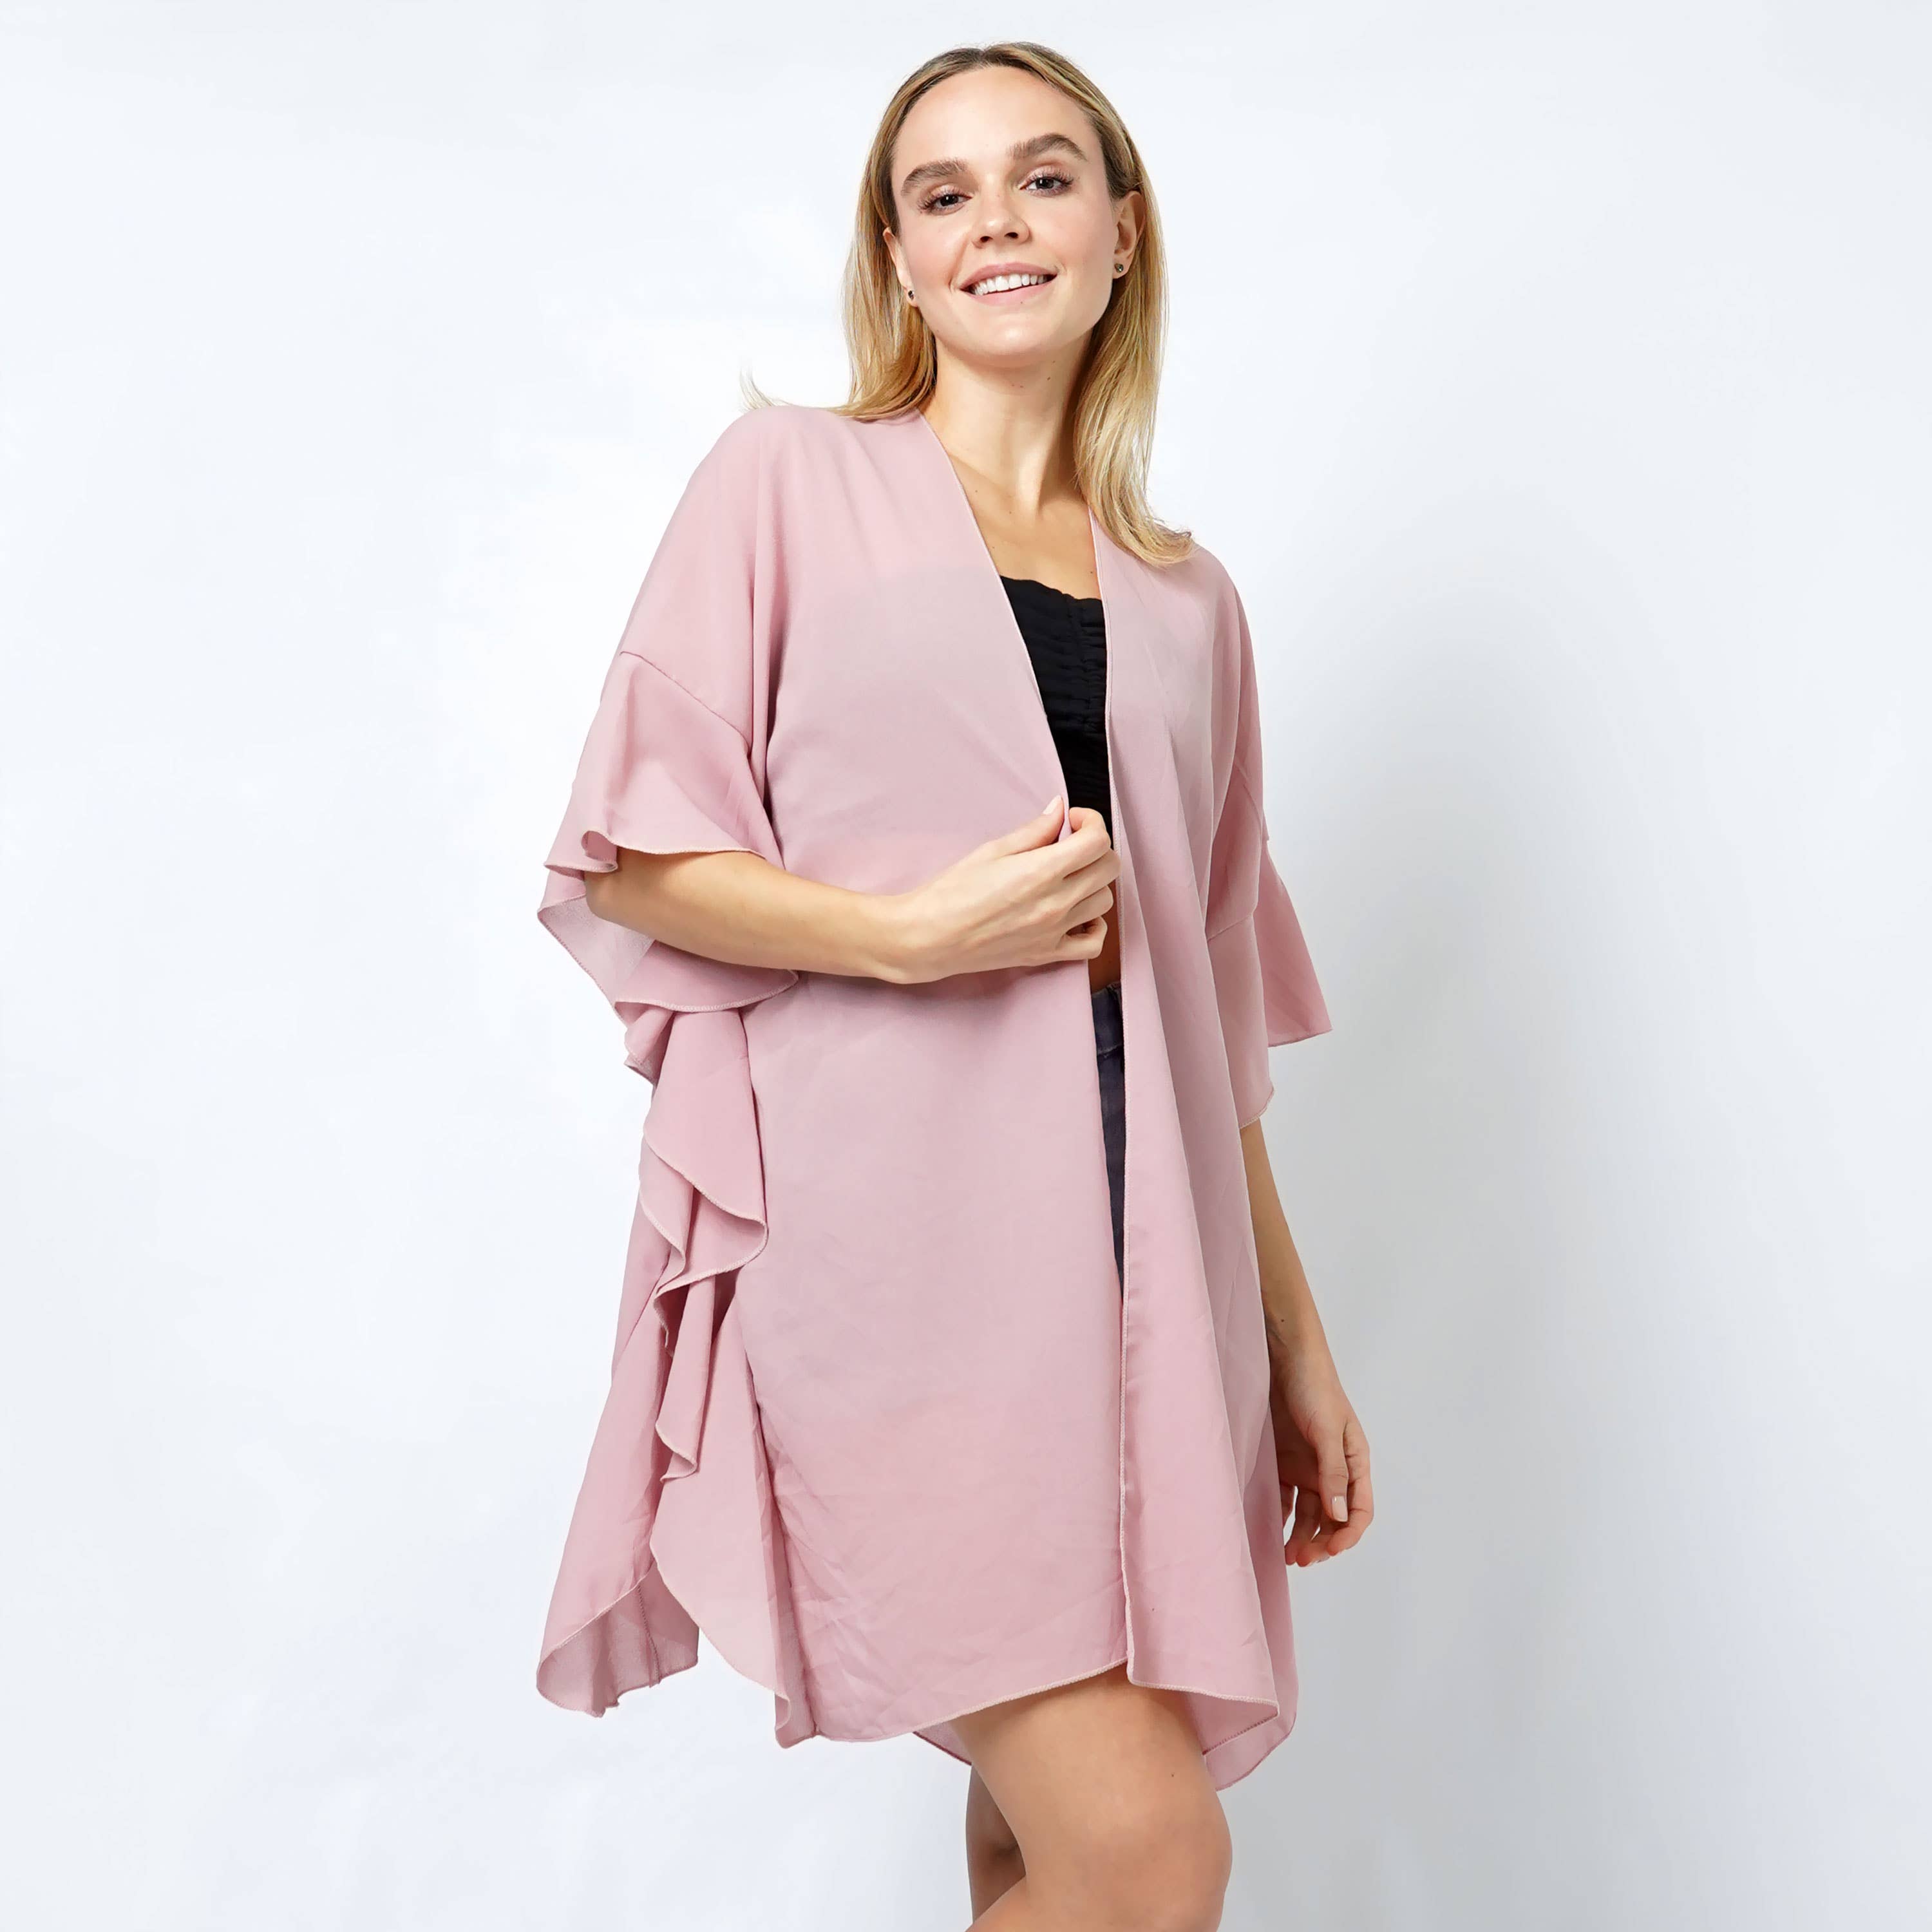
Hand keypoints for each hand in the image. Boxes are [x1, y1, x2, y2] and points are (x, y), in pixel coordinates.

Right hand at [889, 797, 1119, 983]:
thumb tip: (1059, 809)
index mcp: (1041, 871)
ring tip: (1067, 878)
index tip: (1074, 821)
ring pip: (1104, 901)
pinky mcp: (1047, 954)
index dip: (1091, 822)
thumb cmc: (952, 892)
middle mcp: (1055, 903)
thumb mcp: (992, 850)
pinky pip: (1093, 943)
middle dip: (1096, 848)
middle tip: (1072, 845)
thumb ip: (1034, 830)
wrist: (929, 937)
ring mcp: (1055, 932)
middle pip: (1108, 868)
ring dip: (1093, 883)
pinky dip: (1094, 926)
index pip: (1097, 841)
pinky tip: (1077, 914)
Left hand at [1268, 1337, 1373, 1564]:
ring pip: (1309, 1514)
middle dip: (1321, 1542)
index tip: (1330, 1551)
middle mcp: (1333, 1470)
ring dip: (1301, 1536)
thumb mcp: (1327, 1429)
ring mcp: (1308, 1468)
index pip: (1359, 1510)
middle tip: (1301, 1559)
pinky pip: (1286, 1498)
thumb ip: (1333, 1472)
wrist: (1282, 1357)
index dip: (1348, 1534)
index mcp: (1355, 1462)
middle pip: (1333, 1518)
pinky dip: (1281, 1517)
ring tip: (1285, 1556)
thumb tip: (1339, 1516)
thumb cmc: (1314, 1387)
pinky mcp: (1285, 1463)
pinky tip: (1271, 1530)